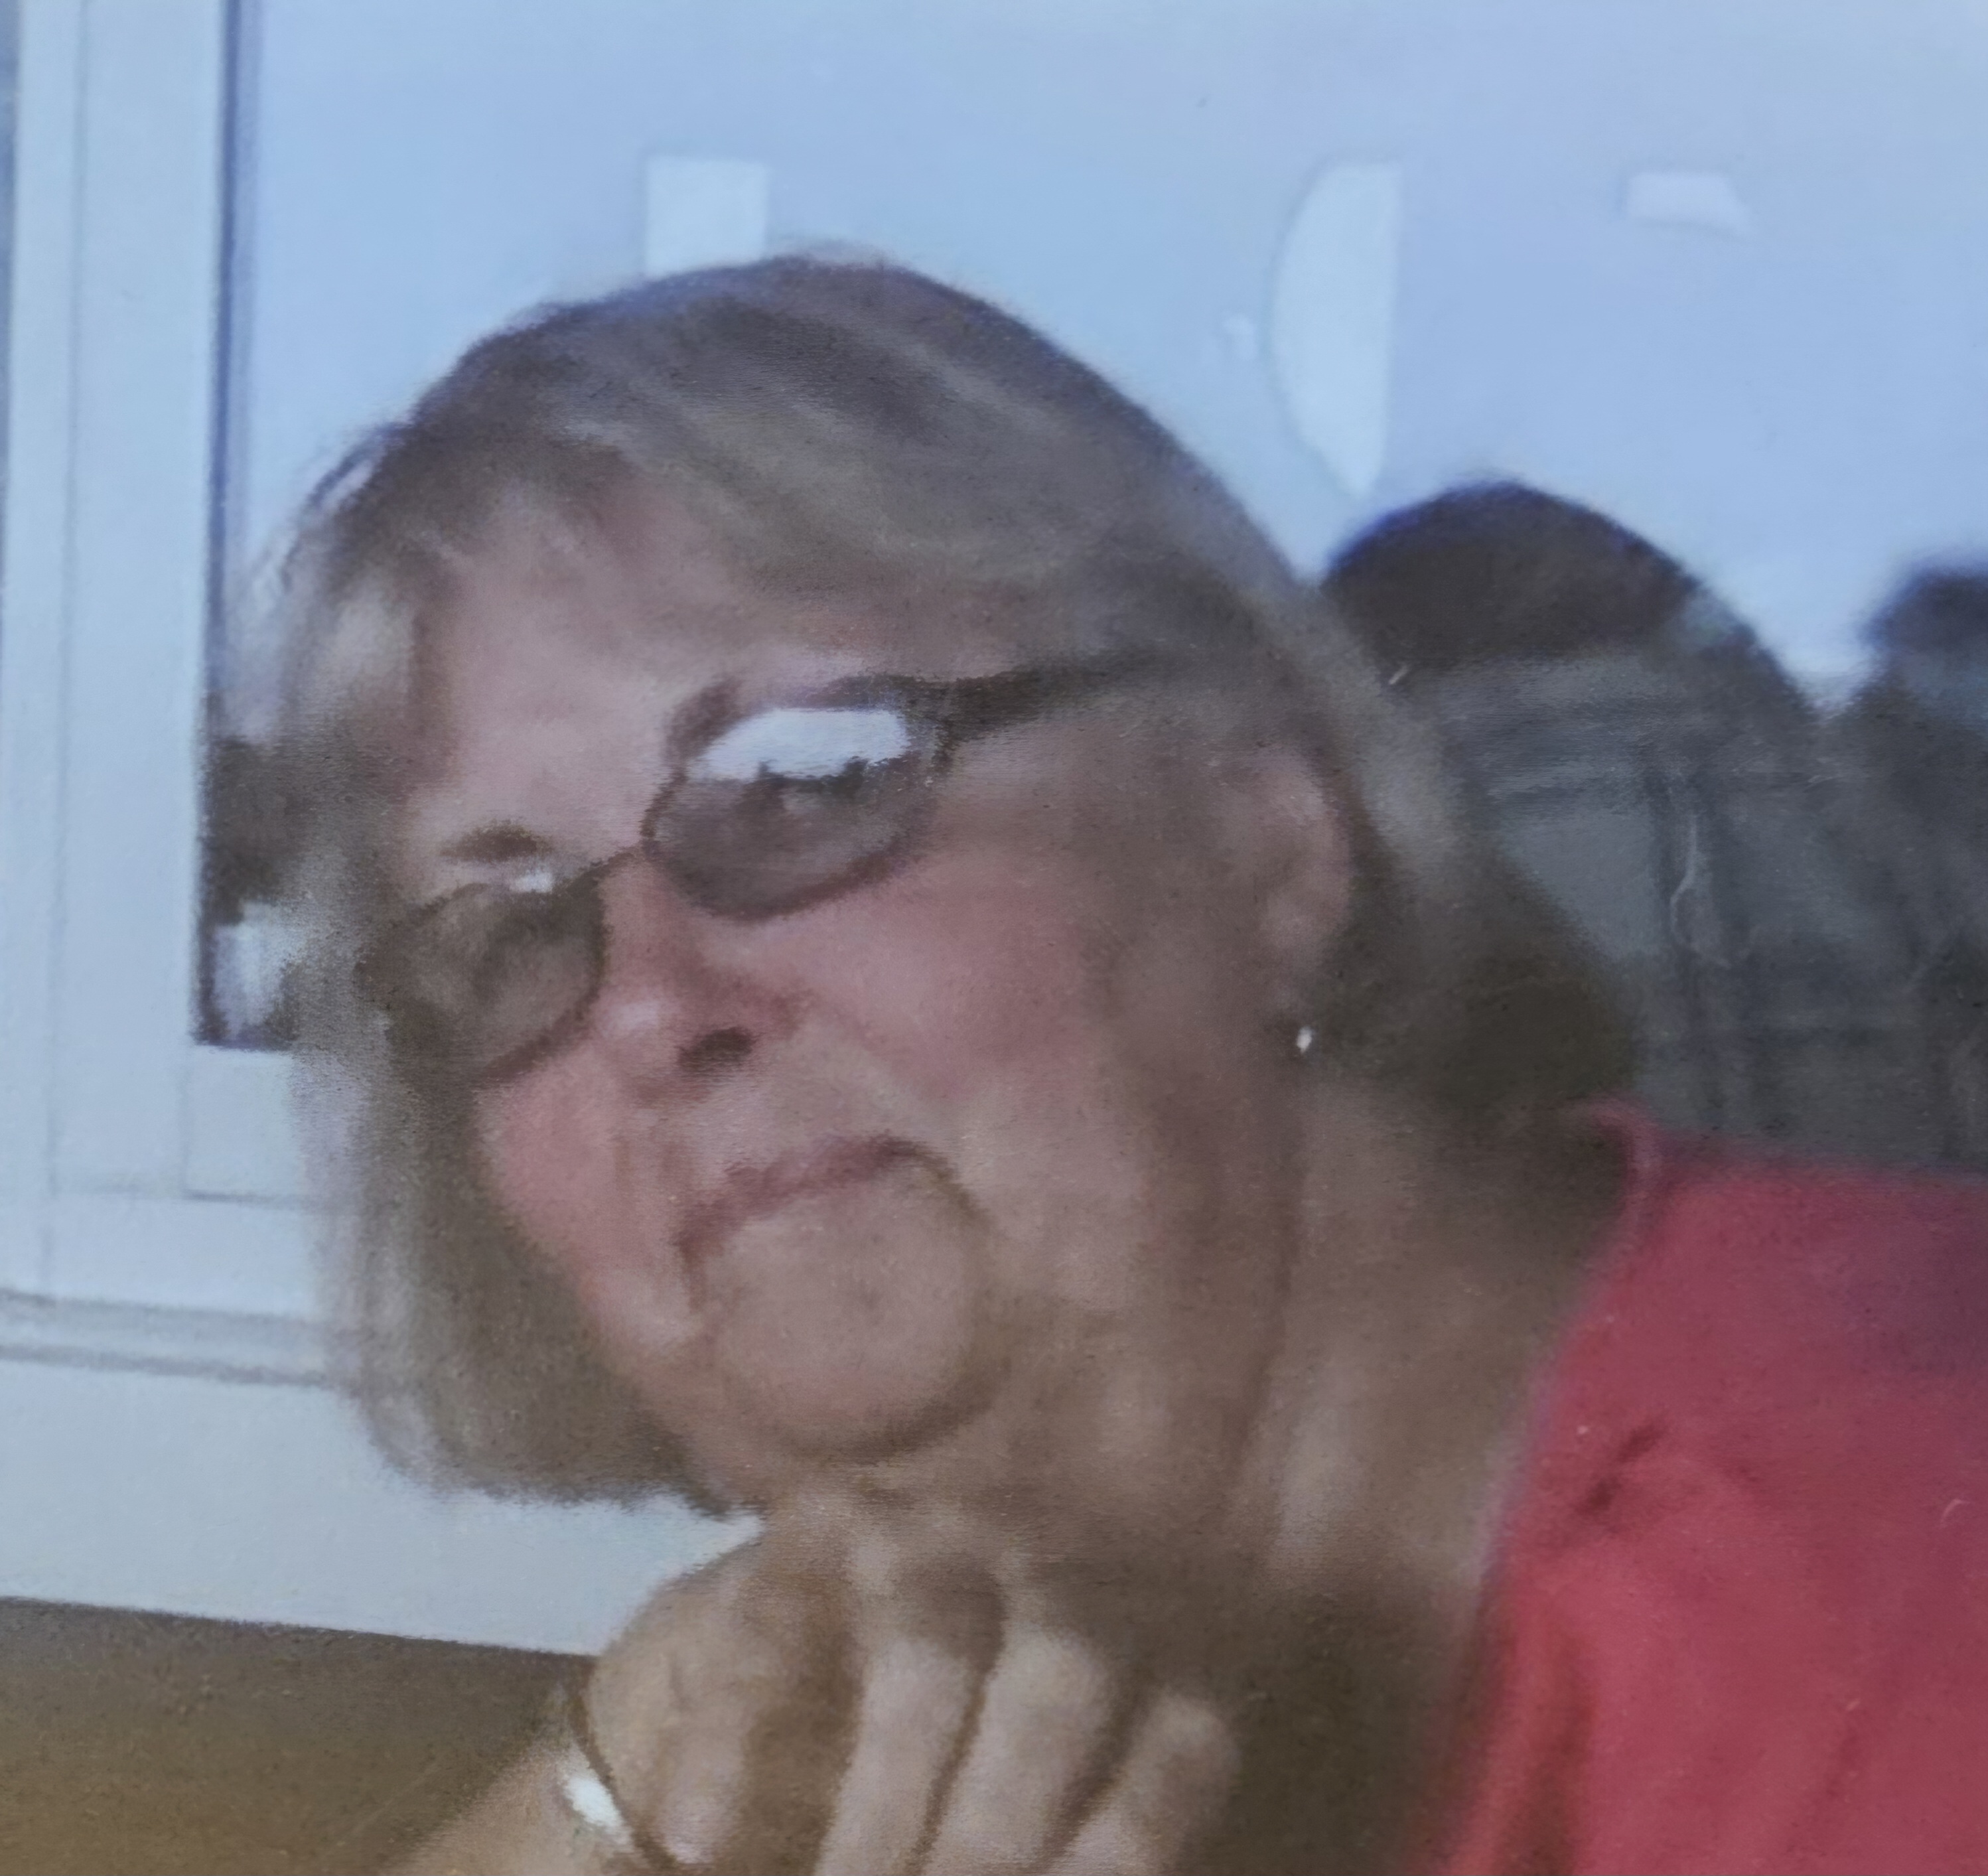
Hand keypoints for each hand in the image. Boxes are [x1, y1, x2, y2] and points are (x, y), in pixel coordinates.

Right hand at [585, 1497, 1243, 1875]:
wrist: (801, 1660)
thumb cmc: (961, 1767)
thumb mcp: (1028, 1807)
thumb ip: (1057, 1841)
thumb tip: (1058, 1872)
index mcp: (1140, 1651)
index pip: (1180, 1738)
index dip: (1131, 1839)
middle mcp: (1052, 1572)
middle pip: (1066, 1678)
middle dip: (1005, 1825)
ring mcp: (932, 1537)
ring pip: (929, 1650)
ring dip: (888, 1799)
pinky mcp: (813, 1530)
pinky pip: (771, 1631)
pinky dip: (732, 1745)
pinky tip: (700, 1845)